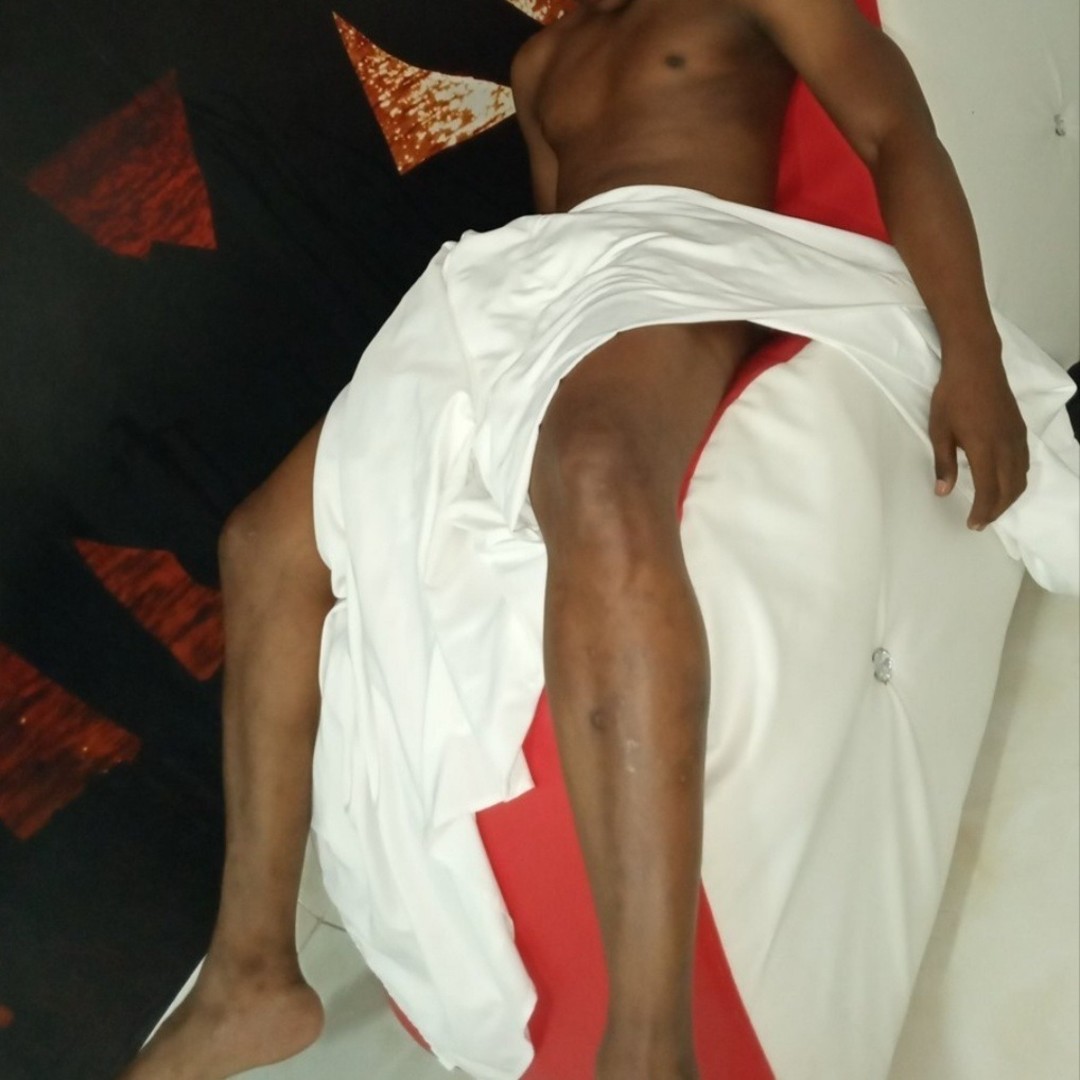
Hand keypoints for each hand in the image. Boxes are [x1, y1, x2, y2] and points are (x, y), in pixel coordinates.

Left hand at [928, 353, 1028, 529]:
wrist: (976, 365)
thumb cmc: (951, 397)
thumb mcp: (939, 431)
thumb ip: (943, 463)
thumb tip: (943, 492)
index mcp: (985, 450)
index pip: (989, 491)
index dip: (983, 512)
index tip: (973, 525)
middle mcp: (1007, 447)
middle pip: (1010, 489)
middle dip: (997, 510)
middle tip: (981, 522)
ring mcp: (1017, 438)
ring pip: (1021, 477)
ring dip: (1009, 497)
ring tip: (992, 508)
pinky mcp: (1020, 430)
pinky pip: (1024, 463)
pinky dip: (1017, 480)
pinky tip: (1005, 482)